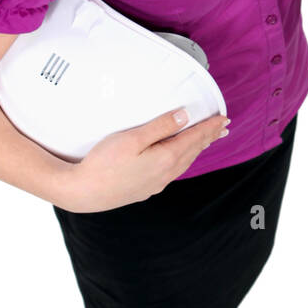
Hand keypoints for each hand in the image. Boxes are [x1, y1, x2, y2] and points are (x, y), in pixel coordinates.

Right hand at [57, 109, 229, 212]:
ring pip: (184, 163)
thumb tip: (184, 116)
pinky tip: (179, 159)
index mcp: (166, 158)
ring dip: (197, 149)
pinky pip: (173, 171)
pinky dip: (183, 160)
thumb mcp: (132, 138)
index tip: (222, 118)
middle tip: (222, 128)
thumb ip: (160, 126)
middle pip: (193, 151)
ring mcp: (156, 183)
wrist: (84, 192)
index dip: (209, 127)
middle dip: (208, 138)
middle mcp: (165, 173)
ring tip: (206, 141)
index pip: (194, 138)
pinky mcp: (145, 188)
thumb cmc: (104, 163)